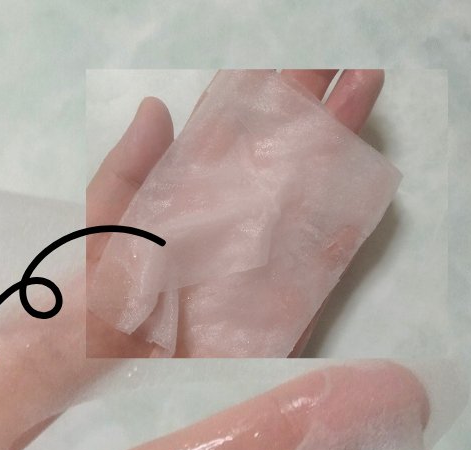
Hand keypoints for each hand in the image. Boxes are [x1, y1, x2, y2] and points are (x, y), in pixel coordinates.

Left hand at [86, 69, 387, 357]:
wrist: (117, 368)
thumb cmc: (105, 301)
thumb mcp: (104, 230)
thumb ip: (124, 174)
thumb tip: (155, 108)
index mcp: (186, 198)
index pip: (228, 136)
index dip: (257, 95)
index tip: (286, 60)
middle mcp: (228, 223)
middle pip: (277, 155)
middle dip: (310, 107)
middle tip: (342, 63)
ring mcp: (258, 261)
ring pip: (306, 197)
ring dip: (338, 146)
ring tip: (365, 88)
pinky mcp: (276, 307)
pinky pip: (316, 266)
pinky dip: (341, 227)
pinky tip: (364, 182)